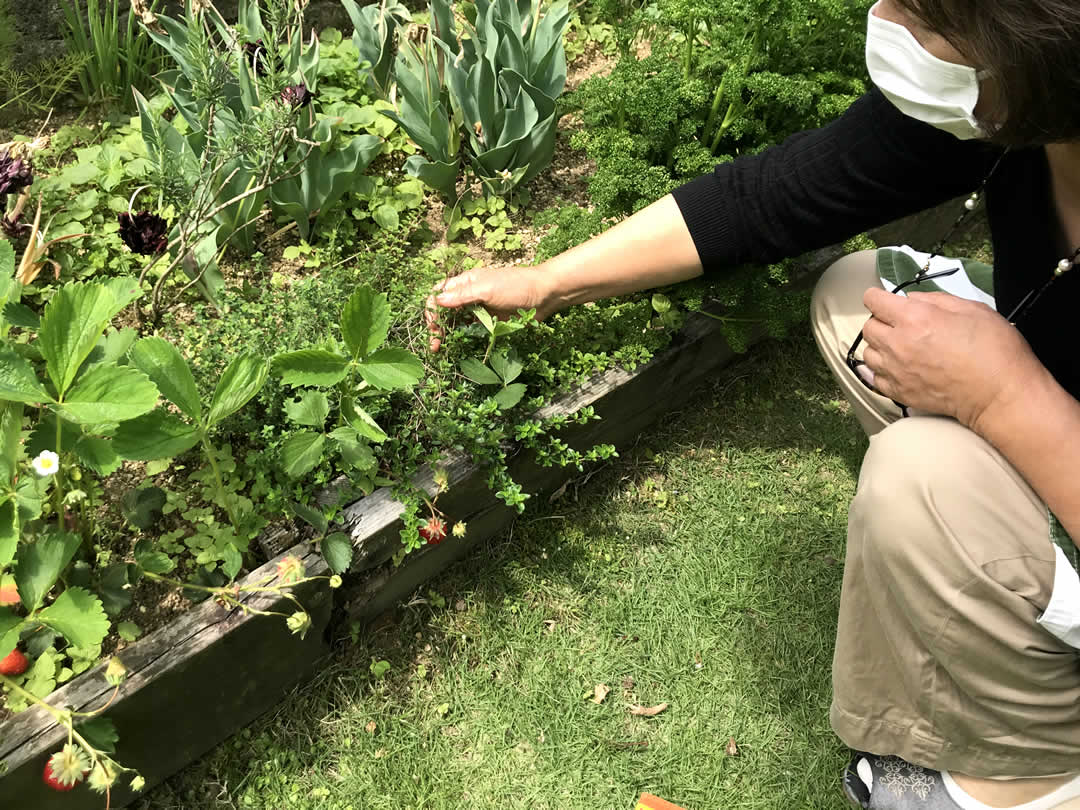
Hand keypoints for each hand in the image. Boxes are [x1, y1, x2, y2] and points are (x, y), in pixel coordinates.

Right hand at [424, 264, 553, 351]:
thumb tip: (438, 301)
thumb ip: (463, 296)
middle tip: (435, 343)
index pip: (439, 293)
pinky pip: (471, 330)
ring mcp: (479, 309)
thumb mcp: (487, 289)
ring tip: (440, 348)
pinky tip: (457, 346)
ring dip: (447, 334)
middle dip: (436, 325)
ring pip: (456, 321)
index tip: (433, 325)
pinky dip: (462, 337)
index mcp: (466, 282)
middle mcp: (469, 295)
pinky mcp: (489, 322)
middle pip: (444, 310)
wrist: (544, 295)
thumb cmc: (516, 286)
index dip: (432, 309)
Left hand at [859, 289, 1042, 429]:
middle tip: (900, 324)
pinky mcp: (899, 392)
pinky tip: (897, 368)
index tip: (885, 301)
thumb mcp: (972, 309)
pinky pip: (874, 378)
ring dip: (880, 347)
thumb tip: (912, 299)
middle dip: (881, 321)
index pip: (873, 301)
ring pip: (868, 353)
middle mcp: (898, 344)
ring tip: (901, 348)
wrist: (1000, 394)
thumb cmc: (994, 351)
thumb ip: (935, 299)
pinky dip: (881, 371)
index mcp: (915, 318)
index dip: (879, 297)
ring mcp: (896, 371)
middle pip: (868, 327)